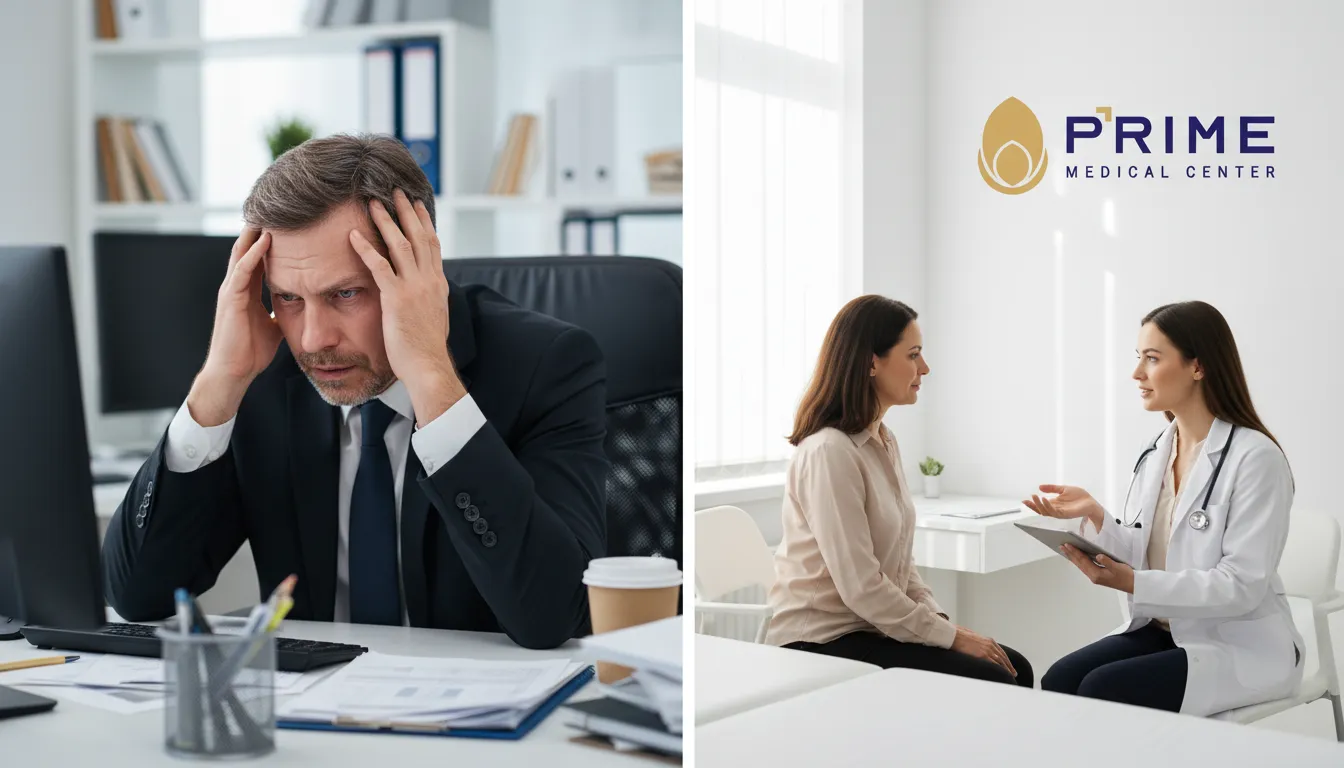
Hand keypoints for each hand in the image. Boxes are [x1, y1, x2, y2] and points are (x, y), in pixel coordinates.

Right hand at [188, 228, 282, 425]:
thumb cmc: (251, 352)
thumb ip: (282, 312)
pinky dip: (253, 254)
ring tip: (268, 211)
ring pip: (242, 253)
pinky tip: (264, 240)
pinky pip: (242, 271)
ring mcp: (232, 291)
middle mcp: (237, 286)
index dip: (269, 239)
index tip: (285, 222)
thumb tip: (300, 307)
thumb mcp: (273, 326)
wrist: (234, 373)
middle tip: (275, 206)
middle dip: (260, 228)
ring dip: (255, 232)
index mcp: (247, 290)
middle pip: (248, 248)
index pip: (259, 257)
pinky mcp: (231, 300)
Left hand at [349, 189, 464, 424]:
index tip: (416, 205)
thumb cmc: (427, 349)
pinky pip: (379, 267)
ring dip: (386, 221)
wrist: (428, 365)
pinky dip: (365, 249)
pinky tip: (352, 235)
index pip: (433, 245)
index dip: (424, 222)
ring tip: (373, 202)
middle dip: (406, 212)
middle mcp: (429, 280)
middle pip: (419, 237)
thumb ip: (428, 299)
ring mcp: (414, 288)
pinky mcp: (397, 298)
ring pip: (400, 245)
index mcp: (438, 284)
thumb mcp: (434, 317)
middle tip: (395, 191)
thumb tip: (424, 293)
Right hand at [950, 627, 1016, 676]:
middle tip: (1014, 673)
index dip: (1006, 660)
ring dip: (1007, 669)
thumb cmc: (959, 635)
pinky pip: (994, 664)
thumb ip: (978, 643)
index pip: (1001, 652)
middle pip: (1003, 658)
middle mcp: (990, 645)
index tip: (1009, 666)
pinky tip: (1002, 675)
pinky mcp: (982, 655)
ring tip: (1010, 676)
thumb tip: (976, 646)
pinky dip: (999, 670)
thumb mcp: (973, 637)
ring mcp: (987, 650)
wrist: (954, 635)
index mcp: (989, 640)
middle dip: (1009, 666)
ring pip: (1001, 662)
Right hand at [1024, 484, 1103, 529]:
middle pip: (1041, 510)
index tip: (1025, 500)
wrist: (1091, 502)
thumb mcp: (1063, 489)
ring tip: (1036, 497)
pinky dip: (1049, 506)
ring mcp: (1060, 513)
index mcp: (1054, 504)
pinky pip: (1055, 512)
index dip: (1032, 504)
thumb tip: (1040, 487)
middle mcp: (1056, 510)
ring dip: (1040, 505)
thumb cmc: (1079, 497)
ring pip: (1046, 512)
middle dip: (1034, 505)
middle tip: (1030, 498)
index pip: (1041, 505)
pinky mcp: (1066, 514)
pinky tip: (1045, 499)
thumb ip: (1052, 488)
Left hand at [1059, 544, 1134, 593]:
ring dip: (1073, 557)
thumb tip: (1098, 556)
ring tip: (1066, 550)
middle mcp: (1094, 577)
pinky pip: (1085, 567)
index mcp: (1097, 575)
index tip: (1067, 545)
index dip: (1075, 552)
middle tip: (1061, 546)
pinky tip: (1077, 556)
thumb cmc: (1127, 576)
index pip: (1083, 561)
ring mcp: (1095, 577)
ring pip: (1081, 565)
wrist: (1133, 585)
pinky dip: (1080, 561)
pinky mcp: (1097, 576)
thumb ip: (1107, 561)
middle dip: (1070, 554)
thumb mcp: (1118, 567)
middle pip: (1079, 564)